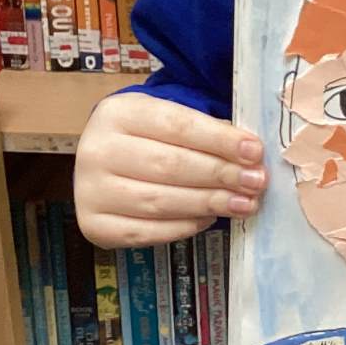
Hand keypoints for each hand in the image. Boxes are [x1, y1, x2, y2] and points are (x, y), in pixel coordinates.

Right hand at [73, 92, 268, 248]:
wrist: (102, 160)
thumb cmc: (147, 137)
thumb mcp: (168, 118)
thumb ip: (205, 132)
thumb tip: (250, 157)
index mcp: (118, 112)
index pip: (178, 125)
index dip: (219, 140)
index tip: (254, 152)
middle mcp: (96, 150)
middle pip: (169, 165)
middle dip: (220, 175)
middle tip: (256, 182)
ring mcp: (89, 191)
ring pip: (159, 201)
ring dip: (208, 204)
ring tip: (243, 204)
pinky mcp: (93, 225)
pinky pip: (146, 232)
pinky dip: (182, 227)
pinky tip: (208, 219)